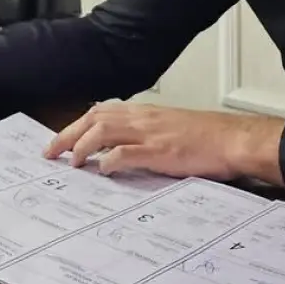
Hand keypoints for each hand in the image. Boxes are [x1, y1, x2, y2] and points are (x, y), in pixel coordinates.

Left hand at [45, 101, 284, 183]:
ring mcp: (150, 135)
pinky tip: (102, 170)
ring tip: (72, 164)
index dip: (75, 126)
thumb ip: (144, 135)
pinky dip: (110, 161)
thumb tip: (118, 151)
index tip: (59, 141)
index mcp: (144, 113)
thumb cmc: (207, 137)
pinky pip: (127, 153)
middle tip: (50, 153)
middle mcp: (142, 119)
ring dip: (82, 147)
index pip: (99, 112)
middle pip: (94, 119)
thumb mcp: (170, 129)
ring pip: (103, 132)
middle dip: (67, 135)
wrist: (234, 139)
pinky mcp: (161, 152)